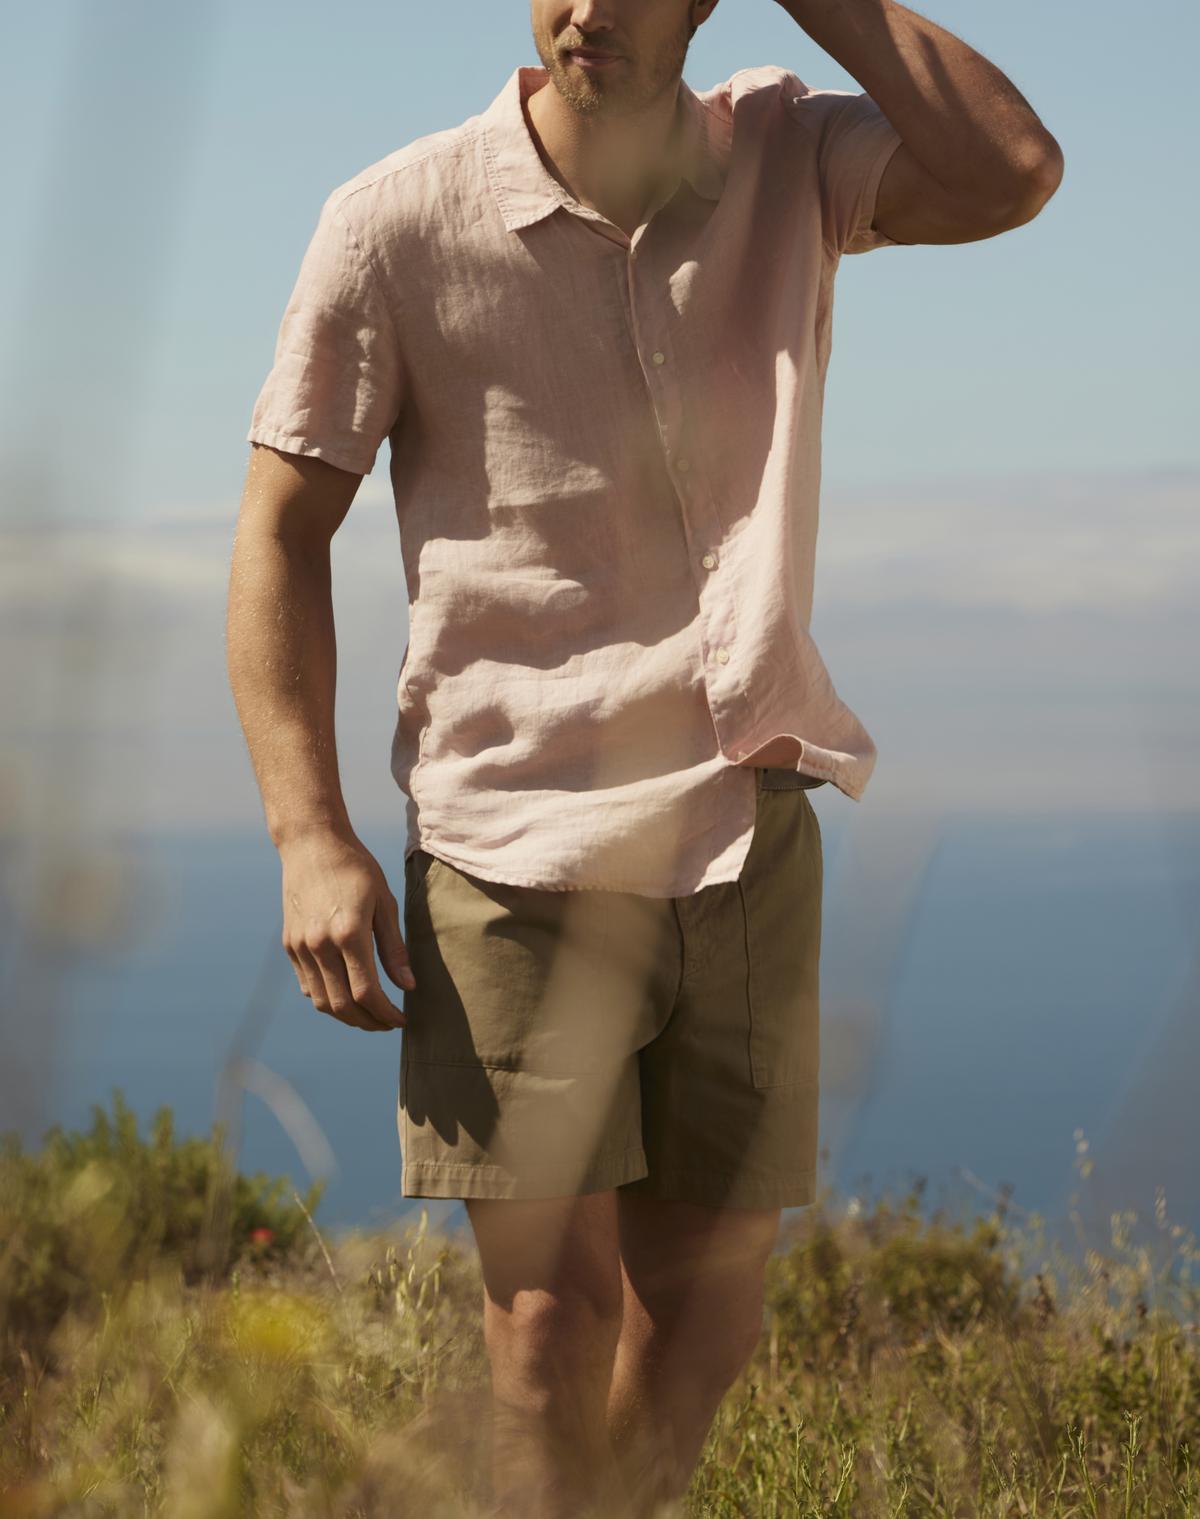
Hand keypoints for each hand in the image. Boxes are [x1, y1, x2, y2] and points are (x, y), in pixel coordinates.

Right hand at [279, 829, 414, 1031]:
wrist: (312, 844)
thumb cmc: (356, 869)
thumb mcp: (385, 903)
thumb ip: (394, 948)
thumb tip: (407, 986)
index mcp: (349, 934)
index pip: (367, 993)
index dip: (386, 1015)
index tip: (402, 1021)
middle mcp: (320, 945)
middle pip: (343, 1006)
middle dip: (368, 1022)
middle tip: (387, 1024)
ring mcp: (301, 947)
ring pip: (322, 1002)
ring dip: (347, 1016)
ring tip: (369, 1014)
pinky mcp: (290, 945)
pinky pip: (307, 986)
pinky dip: (327, 999)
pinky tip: (345, 994)